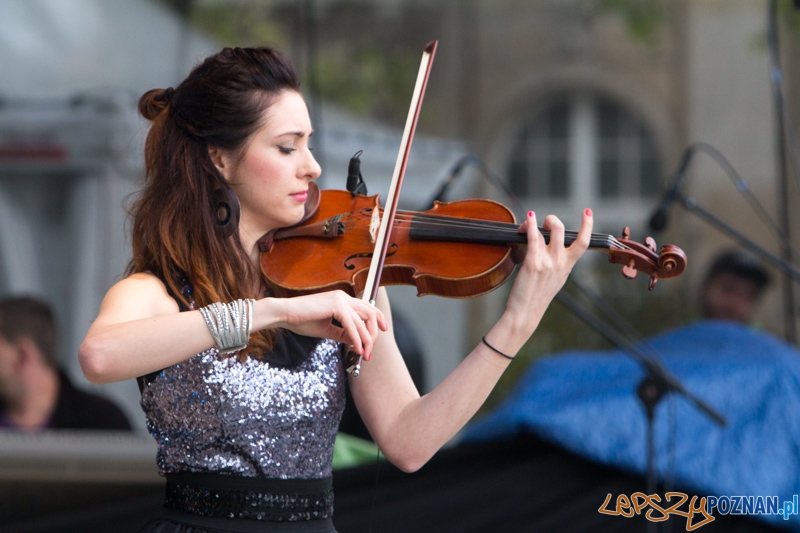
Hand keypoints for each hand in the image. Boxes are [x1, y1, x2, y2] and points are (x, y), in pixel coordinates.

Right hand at [270, 290, 387, 357]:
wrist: (284, 314)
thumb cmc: (302, 320)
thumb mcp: (327, 329)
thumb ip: (343, 334)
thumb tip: (356, 342)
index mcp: (341, 299)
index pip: (366, 306)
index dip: (378, 318)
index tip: (383, 331)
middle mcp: (343, 297)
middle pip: (369, 313)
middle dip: (373, 333)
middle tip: (370, 350)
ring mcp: (340, 299)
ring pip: (363, 320)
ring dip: (366, 339)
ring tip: (364, 354)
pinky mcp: (336, 306)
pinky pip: (352, 325)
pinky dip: (356, 339)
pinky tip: (356, 349)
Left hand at [504, 209, 592, 336]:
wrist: (525, 312)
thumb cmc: (537, 296)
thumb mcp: (555, 279)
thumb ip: (558, 263)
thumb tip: (551, 245)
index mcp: (567, 266)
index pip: (583, 243)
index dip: (587, 225)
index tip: (588, 211)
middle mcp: (560, 262)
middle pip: (561, 229)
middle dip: (552, 219)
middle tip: (544, 221)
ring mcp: (547, 262)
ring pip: (546, 231)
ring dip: (534, 222)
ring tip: (527, 223)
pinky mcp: (533, 263)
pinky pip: (533, 237)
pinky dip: (530, 224)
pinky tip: (528, 218)